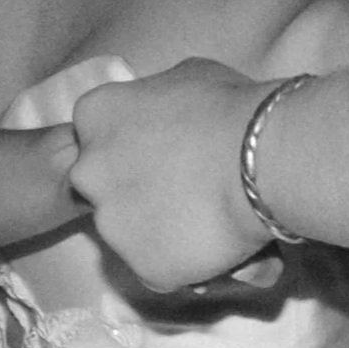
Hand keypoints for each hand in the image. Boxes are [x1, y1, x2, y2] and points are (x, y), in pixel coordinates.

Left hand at [71, 59, 276, 290]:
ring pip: (130, 235)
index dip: (130, 144)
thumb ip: (158, 98)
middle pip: (103, 188)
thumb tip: (167, 113)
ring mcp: (112, 226)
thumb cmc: (228, 108)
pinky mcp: (142, 268)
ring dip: (159, 230)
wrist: (259, 162)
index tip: (160, 150)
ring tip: (203, 221)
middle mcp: (89, 172)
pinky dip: (182, 263)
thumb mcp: (186, 77)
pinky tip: (211, 246)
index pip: (95, 134)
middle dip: (136, 191)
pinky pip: (159, 269)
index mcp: (94, 115)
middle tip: (180, 189)